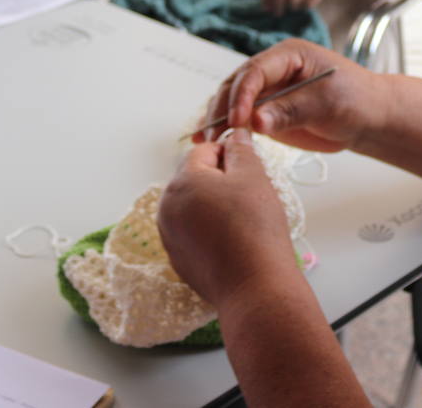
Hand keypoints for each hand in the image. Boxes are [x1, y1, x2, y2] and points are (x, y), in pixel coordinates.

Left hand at [157, 129, 299, 304]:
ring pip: (194, 205)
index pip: (204, 150)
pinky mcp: (178, 259)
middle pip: (195, 178)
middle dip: (221, 179)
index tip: (251, 167)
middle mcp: (166, 208)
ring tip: (244, 218)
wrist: (255, 286)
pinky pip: (193, 231)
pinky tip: (234, 239)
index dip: (230, 153)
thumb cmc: (255, 227)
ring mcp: (169, 236)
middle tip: (251, 193)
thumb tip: (235, 135)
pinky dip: (211, 228)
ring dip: (215, 204)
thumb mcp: (253, 177)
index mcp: (181, 183)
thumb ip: (241, 150)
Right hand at [194, 39, 381, 152]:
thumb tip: (255, 120)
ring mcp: (267, 91)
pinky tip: (210, 142)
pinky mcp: (266, 112)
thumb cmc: (355, 100)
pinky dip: (226, 129)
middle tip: (214, 134)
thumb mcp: (326, 103)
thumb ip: (290, 110)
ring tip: (205, 141)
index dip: (242, 94)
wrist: (368, 117)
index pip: (255, 71)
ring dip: (218, 119)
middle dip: (223, 108)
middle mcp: (272, 69)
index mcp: (288, 55)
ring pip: (231, 100)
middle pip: (236, 84)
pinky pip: (240, 118)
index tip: (237, 120)